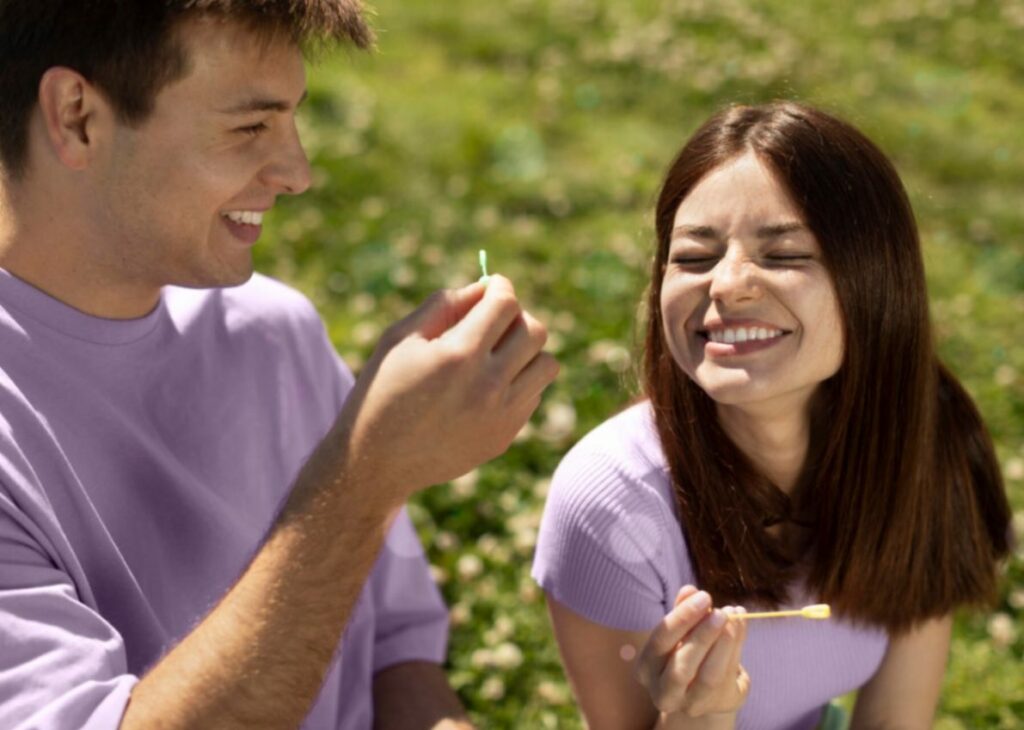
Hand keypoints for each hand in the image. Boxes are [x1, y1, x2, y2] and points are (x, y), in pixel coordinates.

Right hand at [334, 275, 558, 501]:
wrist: (376, 461)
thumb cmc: (382, 390)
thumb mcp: (400, 338)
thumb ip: (443, 305)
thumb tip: (483, 288)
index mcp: (458, 355)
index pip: (505, 304)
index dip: (500, 287)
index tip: (492, 288)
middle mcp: (487, 385)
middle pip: (535, 331)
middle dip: (516, 316)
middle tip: (494, 321)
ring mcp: (501, 415)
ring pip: (546, 364)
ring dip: (527, 351)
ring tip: (498, 354)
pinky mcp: (504, 437)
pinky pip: (533, 396)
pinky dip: (518, 382)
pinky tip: (486, 387)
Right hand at [634, 586, 749, 721]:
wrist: (702, 690)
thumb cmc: (684, 652)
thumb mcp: (678, 632)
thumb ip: (682, 611)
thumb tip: (689, 590)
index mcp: (646, 668)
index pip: (660, 641)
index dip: (682, 618)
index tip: (703, 596)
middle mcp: (663, 693)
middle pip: (681, 666)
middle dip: (702, 636)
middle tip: (720, 612)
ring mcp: (691, 705)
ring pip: (708, 677)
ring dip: (723, 645)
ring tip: (733, 618)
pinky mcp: (717, 706)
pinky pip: (728, 678)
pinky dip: (737, 648)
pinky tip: (740, 626)